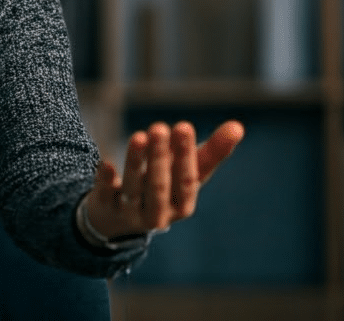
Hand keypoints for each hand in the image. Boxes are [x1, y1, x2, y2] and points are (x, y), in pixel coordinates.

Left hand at [83, 120, 243, 239]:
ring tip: (138, 135)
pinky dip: (105, 180)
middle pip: (158, 186)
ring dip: (135, 162)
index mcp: (182, 206)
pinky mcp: (105, 207)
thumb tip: (238, 126)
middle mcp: (158, 214)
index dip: (185, 156)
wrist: (123, 216)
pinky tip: (106, 162)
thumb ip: (213, 152)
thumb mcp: (189, 173)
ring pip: (132, 188)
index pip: (186, 182)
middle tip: (159, 127)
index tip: (183, 126)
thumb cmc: (166, 187)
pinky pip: (105, 194)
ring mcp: (130, 213)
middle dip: (159, 158)